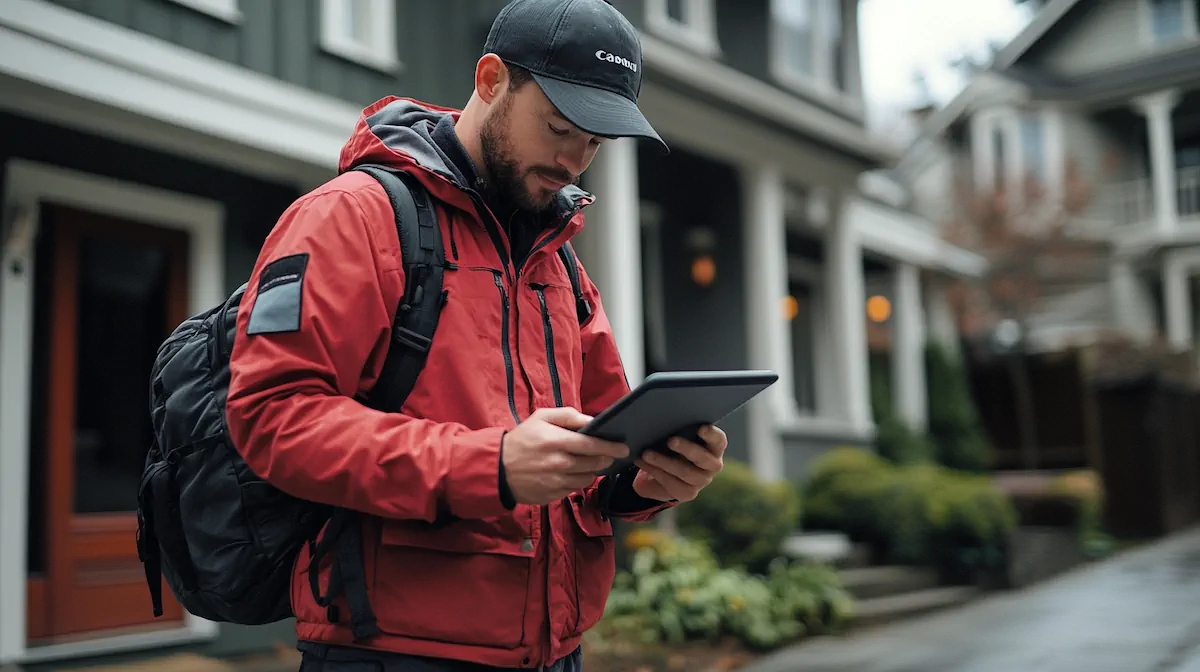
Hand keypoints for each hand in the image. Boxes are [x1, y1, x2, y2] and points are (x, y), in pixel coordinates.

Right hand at [502, 407, 629, 505]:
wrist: (498, 468)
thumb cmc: (522, 439)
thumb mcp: (541, 418)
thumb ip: (568, 416)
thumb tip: (592, 421)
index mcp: (556, 441)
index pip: (592, 445)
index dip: (611, 446)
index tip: (623, 447)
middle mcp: (558, 463)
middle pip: (594, 463)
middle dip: (605, 458)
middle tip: (609, 455)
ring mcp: (556, 482)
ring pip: (587, 478)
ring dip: (592, 470)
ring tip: (587, 462)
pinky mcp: (553, 495)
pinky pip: (575, 489)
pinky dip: (578, 481)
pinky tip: (572, 473)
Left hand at [632, 425, 726, 502]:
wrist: (664, 471)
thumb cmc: (673, 446)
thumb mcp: (678, 435)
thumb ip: (678, 428)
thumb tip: (662, 419)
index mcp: (715, 447)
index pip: (719, 440)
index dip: (712, 434)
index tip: (701, 428)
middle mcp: (712, 465)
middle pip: (703, 458)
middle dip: (686, 448)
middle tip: (670, 441)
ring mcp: (702, 481)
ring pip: (685, 472)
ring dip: (664, 462)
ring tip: (646, 453)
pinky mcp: (688, 493)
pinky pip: (672, 484)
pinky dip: (655, 471)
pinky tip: (642, 462)